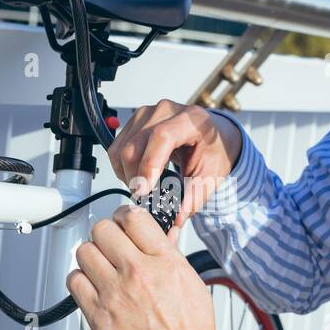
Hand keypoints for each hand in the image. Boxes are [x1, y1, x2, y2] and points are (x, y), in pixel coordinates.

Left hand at [66, 204, 219, 329]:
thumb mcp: (191, 282)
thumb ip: (169, 255)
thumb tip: (159, 234)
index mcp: (164, 261)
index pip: (133, 217)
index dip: (124, 217)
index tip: (123, 225)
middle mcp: (138, 272)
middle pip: (102, 229)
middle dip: (106, 236)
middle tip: (110, 247)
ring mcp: (115, 293)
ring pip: (84, 252)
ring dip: (91, 258)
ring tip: (100, 270)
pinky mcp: (98, 315)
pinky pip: (74, 281)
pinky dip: (80, 281)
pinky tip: (93, 289)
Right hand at [107, 100, 242, 227]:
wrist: (211, 134)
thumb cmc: (213, 150)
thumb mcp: (211, 176)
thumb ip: (195, 197)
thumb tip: (177, 217)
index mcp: (190, 120)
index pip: (162, 137)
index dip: (149, 165)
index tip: (144, 191)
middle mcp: (165, 111)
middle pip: (135, 146)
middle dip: (135, 178)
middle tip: (146, 197)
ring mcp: (147, 113)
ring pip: (121, 148)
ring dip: (127, 173)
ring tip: (144, 185)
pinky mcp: (135, 120)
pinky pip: (117, 146)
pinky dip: (122, 166)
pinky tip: (139, 173)